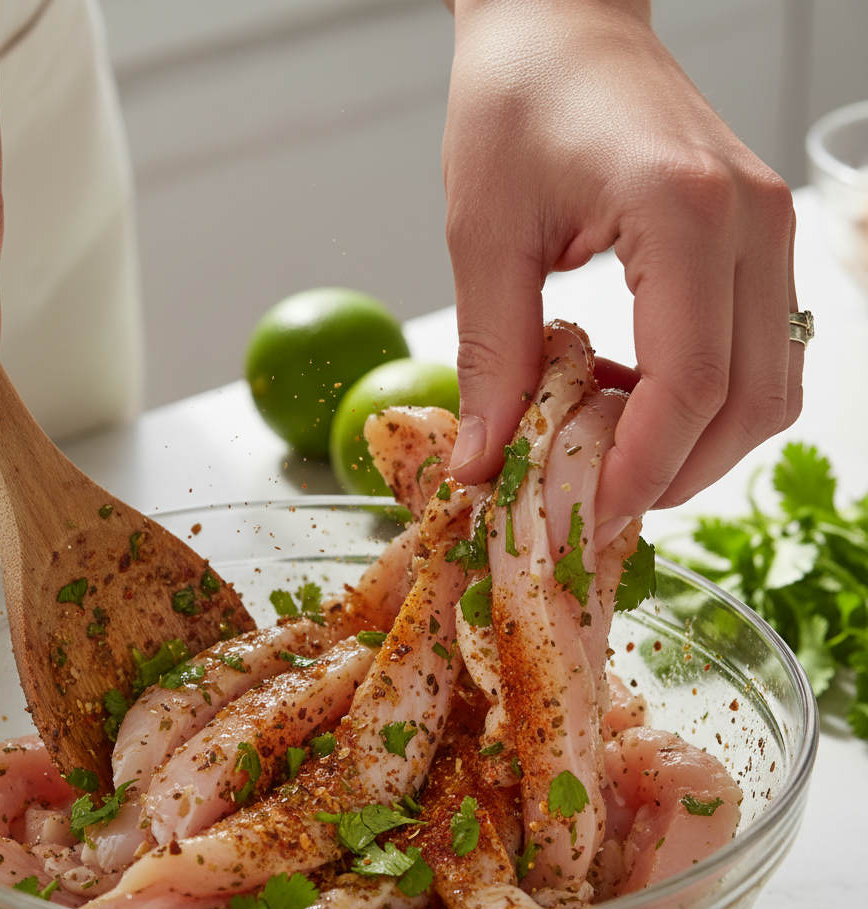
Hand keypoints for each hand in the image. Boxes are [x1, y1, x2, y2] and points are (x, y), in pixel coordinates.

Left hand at [442, 0, 800, 541]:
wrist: (559, 20)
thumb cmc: (515, 102)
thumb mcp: (484, 237)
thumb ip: (491, 358)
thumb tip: (485, 464)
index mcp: (684, 215)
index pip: (691, 385)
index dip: (643, 469)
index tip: (589, 515)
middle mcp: (751, 223)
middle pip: (750, 401)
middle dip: (675, 472)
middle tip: (596, 500)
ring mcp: (765, 228)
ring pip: (768, 384)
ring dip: (694, 442)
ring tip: (607, 451)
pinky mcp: (753, 237)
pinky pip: (754, 348)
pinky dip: (700, 397)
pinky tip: (627, 396)